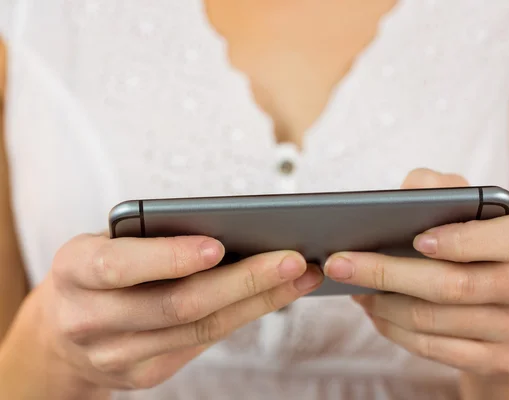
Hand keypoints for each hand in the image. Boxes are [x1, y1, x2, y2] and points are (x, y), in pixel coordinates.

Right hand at [33, 234, 322, 390]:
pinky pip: (201, 343)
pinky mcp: (143, 375)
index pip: (120, 266)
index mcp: (75, 270)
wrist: (62, 330)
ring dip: (259, 301)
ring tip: (300, 276)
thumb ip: (151, 238)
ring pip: (200, 328)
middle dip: (244, 281)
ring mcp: (116, 356)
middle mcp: (89, 319)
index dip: (169, 257)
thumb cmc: (99, 270)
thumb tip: (232, 230)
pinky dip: (243, 316)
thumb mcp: (108, 242)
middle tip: (293, 259)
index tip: (218, 245)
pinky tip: (273, 297)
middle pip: (177, 305)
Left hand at [323, 169, 508, 376]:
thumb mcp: (467, 203)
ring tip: (350, 285)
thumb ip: (439, 185)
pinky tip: (373, 310)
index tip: (416, 239)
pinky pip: (433, 349)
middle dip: (388, 273)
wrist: (503, 296)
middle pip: (456, 286)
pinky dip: (393, 328)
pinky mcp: (501, 359)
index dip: (463, 241)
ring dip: (382, 304)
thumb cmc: (475, 235)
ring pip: (435, 321)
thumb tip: (406, 193)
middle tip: (340, 263)